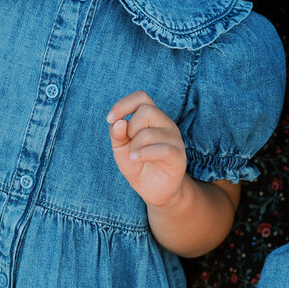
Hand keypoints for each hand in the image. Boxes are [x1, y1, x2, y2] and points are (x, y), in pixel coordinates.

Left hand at [107, 90, 189, 206]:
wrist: (155, 190)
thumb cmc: (138, 165)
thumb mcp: (121, 149)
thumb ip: (117, 134)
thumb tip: (118, 122)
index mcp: (152, 117)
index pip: (141, 97)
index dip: (123, 104)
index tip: (110, 119)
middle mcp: (166, 124)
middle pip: (147, 110)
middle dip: (131, 128)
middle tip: (129, 143)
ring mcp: (174, 139)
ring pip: (150, 133)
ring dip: (135, 146)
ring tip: (133, 157)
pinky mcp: (178, 156)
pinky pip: (161, 149)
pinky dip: (143, 154)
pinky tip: (135, 159)